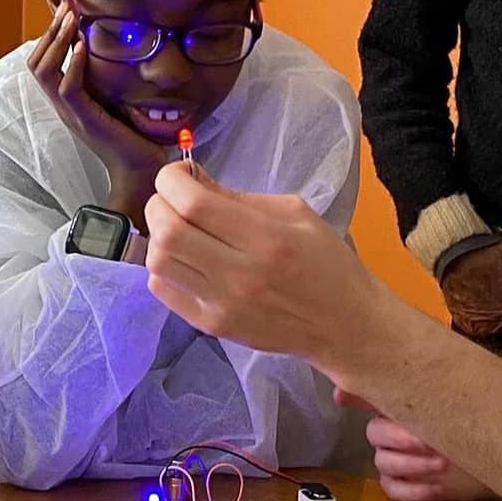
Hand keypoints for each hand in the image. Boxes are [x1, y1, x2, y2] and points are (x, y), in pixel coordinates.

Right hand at [27, 3, 166, 226]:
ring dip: (57, 41)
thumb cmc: (136, 136)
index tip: (67, 12)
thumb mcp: (119, 101)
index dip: (50, 37)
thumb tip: (122, 52)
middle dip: (50, 32)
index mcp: (70, 101)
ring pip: (44, 72)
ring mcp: (72, 113)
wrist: (142, 170)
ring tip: (70, 19)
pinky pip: (68, 88)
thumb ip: (111, 81)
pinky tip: (83, 46)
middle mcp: (64, 106)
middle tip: (66, 7)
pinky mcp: (85, 120)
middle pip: (36, 63)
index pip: (44, 63)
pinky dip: (73, 64)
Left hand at [145, 163, 390, 364]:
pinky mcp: (213, 326)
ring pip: (159, 261)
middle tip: (172, 197)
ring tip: (177, 226)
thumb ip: (240, 197)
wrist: (344, 322)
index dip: (173, 180)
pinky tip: (184, 257)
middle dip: (159, 203)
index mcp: (267, 237)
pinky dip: (163, 266)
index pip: (195, 203)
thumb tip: (193, 180)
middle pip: (169, 231)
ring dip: (158, 235)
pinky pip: (164, 290)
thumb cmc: (327, 261)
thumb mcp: (296, 213)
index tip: (178, 174)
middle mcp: (240, 273)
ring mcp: (222, 304)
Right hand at [333, 389, 490, 500]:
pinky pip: (392, 489)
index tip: (343, 397)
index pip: (366, 394)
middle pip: (375, 433)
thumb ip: (436, 385)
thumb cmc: (475, 426)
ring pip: (384, 463)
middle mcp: (390, 430)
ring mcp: (393, 460)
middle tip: (430, 443)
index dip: (354, 395)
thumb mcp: (460, 401)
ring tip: (442, 465)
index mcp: (401, 404)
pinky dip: (414, 489)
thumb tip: (419, 365)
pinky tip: (436, 486)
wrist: (498, 459)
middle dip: (402, 438)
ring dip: (413, 465)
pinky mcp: (401, 487)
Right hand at [441, 242, 501, 336]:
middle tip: (499, 291)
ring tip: (487, 292)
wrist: (460, 248)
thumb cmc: (493, 259)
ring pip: (488, 329)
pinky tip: (476, 297)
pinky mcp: (458, 321)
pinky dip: (475, 315)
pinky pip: (472, 326)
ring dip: (489, 317)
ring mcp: (470, 327)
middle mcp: (486, 329)